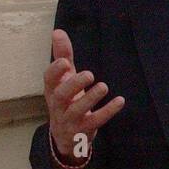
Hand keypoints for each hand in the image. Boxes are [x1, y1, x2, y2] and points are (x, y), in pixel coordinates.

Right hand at [45, 29, 123, 162]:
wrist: (66, 137)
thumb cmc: (66, 100)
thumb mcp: (63, 80)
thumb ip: (63, 56)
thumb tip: (58, 31)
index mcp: (53, 90)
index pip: (49, 80)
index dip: (55, 71)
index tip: (65, 62)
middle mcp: (59, 105)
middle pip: (61, 95)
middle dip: (74, 84)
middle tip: (89, 74)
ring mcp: (70, 119)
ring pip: (77, 110)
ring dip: (91, 98)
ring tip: (103, 86)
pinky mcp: (84, 130)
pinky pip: (95, 121)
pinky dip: (108, 111)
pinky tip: (120, 101)